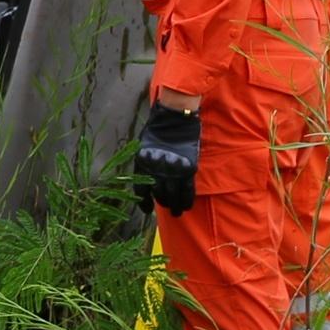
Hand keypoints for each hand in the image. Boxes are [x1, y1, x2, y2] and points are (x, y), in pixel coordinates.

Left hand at [132, 99, 201, 215]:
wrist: (174, 117)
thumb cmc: (157, 129)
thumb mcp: (143, 146)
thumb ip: (146, 163)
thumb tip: (149, 180)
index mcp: (142, 164)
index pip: (141, 190)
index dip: (144, 202)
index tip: (147, 209)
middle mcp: (156, 169)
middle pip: (159, 194)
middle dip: (163, 203)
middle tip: (168, 207)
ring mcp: (172, 170)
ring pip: (174, 196)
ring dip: (175, 206)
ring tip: (177, 212)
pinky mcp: (188, 168)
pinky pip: (187, 190)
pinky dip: (187, 200)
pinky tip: (187, 206)